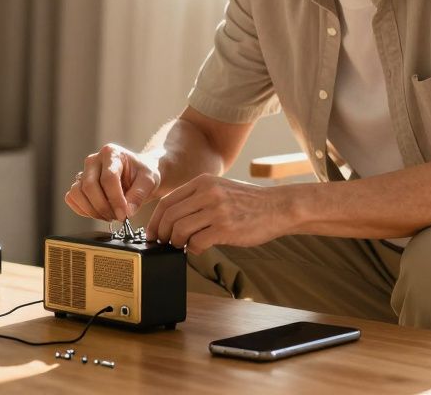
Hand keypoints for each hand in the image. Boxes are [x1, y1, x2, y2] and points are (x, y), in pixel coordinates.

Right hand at [64, 143, 159, 220]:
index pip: (108, 178)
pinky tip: (99, 213)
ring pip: (77, 193)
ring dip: (92, 210)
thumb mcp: (149, 180)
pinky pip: (72, 199)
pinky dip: (83, 210)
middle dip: (103, 207)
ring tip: (109, 216)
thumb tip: (127, 211)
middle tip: (117, 217)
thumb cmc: (143, 174)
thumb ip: (139, 194)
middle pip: (89, 186)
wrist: (138, 176)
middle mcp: (93, 160)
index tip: (124, 215)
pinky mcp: (78, 185)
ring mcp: (83, 172)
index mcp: (111, 153)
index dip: (115, 199)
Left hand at [148, 174, 290, 255]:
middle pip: (169, 215)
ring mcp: (217, 210)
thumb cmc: (249, 202)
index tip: (152, 232)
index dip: (155, 220)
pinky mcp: (225, 228)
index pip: (167, 201)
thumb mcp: (220, 188)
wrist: (278, 207)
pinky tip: (199, 248)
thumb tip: (172, 218)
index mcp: (203, 182)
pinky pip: (197, 242)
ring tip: (182, 245)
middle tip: (163, 243)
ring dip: (176, 242)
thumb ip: (197, 198)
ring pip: (180, 229)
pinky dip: (193, 249)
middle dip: (161, 233)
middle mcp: (208, 193)